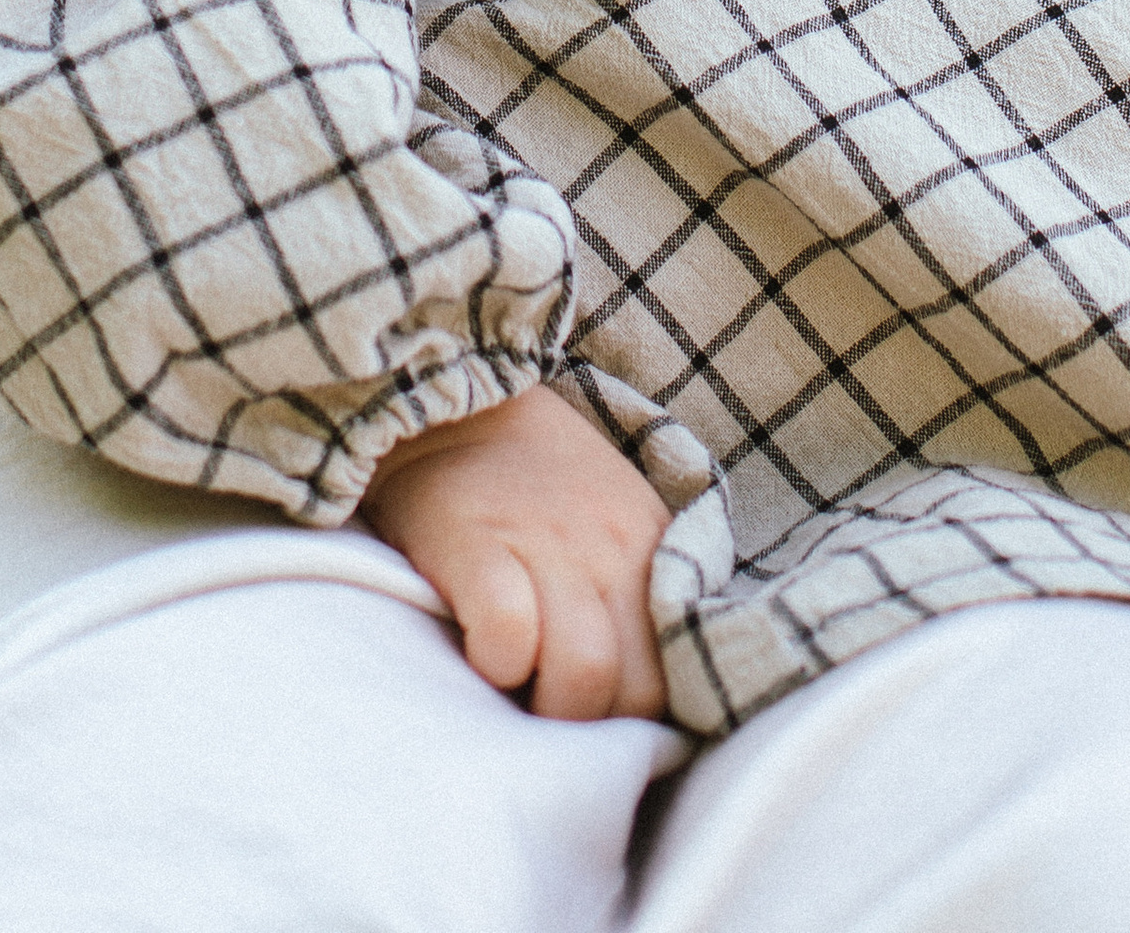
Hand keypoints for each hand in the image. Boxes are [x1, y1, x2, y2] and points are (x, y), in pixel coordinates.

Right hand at [363, 382, 669, 721]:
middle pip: (634, 691)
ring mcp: (549, 544)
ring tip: (513, 684)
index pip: (674, 676)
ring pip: (583, 676)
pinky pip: (508, 638)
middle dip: (589, 724)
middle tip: (546, 703)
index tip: (595, 713)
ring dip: (542, 704)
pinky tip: (476, 645)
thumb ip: (632, 599)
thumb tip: (632, 703)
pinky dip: (494, 663)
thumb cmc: (534, 487)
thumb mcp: (611, 528)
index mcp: (651, 548)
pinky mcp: (478, 543)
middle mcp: (612, 548)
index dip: (632, 713)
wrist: (455, 405)